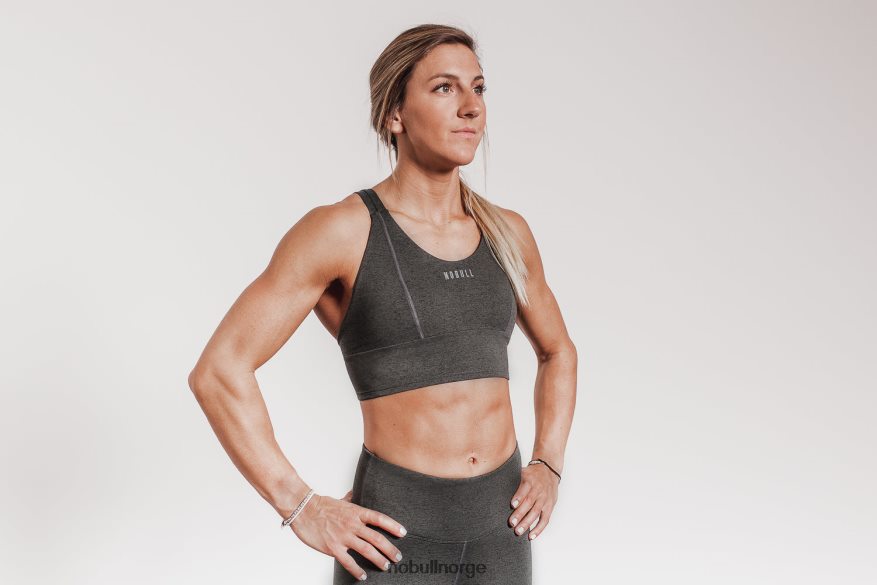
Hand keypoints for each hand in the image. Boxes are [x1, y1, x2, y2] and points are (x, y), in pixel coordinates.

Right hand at [289, 491, 406, 580]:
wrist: (302, 509)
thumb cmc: (320, 505)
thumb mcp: (340, 500)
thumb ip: (350, 499)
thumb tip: (355, 493)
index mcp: (356, 512)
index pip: (379, 518)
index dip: (393, 526)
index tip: (403, 533)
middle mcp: (352, 524)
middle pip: (377, 537)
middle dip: (390, 549)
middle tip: (398, 557)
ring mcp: (343, 536)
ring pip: (366, 550)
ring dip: (379, 559)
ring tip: (386, 566)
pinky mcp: (333, 547)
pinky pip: (348, 562)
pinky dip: (357, 570)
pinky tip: (363, 576)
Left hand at [508, 463, 559, 540]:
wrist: (549, 470)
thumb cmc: (532, 474)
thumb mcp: (522, 472)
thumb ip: (512, 480)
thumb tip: (494, 485)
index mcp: (530, 481)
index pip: (524, 489)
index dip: (519, 497)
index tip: (512, 505)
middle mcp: (538, 490)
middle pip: (529, 503)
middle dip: (520, 514)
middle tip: (511, 523)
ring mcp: (545, 499)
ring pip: (536, 512)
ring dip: (527, 523)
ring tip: (518, 531)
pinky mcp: (550, 506)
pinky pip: (545, 519)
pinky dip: (539, 529)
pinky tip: (531, 536)